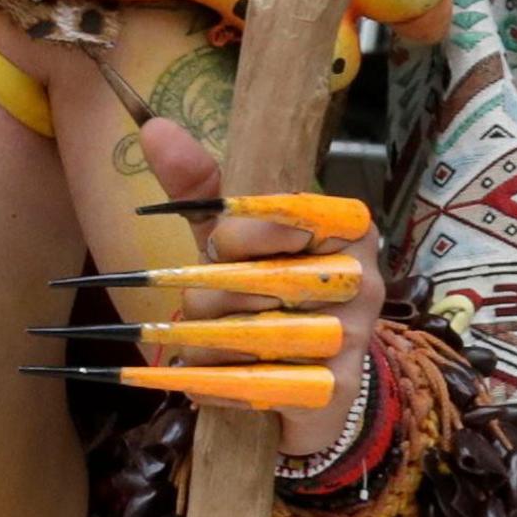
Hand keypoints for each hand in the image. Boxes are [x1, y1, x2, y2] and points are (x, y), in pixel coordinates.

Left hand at [139, 117, 380, 458]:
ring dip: (205, 341)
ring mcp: (355, 337)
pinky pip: (260, 381)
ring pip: (253, 330)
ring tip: (192, 343)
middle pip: (260, 276)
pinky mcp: (336, 388)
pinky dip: (216, 381)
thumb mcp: (230, 234)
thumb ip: (197, 184)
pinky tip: (201, 379)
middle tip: (198, 302)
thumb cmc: (263, 287)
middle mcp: (362, 279)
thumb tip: (154, 128)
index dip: (238, 232)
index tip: (218, 244)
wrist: (306, 379)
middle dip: (209, 293)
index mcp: (346, 227)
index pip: (287, 212)